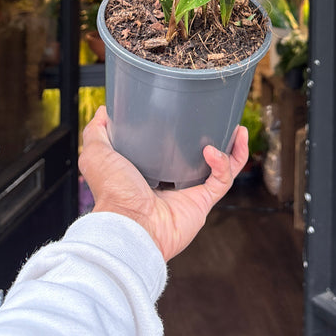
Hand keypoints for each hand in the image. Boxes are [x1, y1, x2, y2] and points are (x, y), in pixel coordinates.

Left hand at [78, 106, 248, 260]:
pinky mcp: (202, 203)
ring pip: (221, 168)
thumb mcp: (97, 155)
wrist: (128, 224)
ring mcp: (190, 193)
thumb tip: (104, 112)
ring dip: (233, 149)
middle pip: (202, 157)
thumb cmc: (112, 193)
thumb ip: (97, 132)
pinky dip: (224, 163)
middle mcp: (173, 182)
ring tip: (238, 129)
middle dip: (217, 139)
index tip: (191, 112)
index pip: (173, 148)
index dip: (185, 131)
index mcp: (151, 170)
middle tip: (223, 120)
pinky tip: (214, 151)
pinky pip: (222, 180)